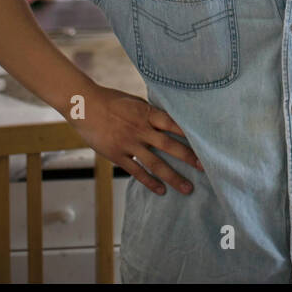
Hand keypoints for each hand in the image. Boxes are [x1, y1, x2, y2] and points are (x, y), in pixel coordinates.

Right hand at [70, 84, 203, 195]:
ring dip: (173, 177)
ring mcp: (129, 143)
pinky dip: (150, 182)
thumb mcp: (136, 102)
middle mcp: (141, 129)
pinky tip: (161, 190)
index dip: (191, 134)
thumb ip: (152, 113)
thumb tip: (171, 119)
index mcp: (147, 113)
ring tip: (187, 188)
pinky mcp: (117, 155)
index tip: (207, 144)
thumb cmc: (112, 100)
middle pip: (170, 145)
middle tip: (206, 168)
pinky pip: (136, 171)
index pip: (174, 124)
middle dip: (189, 158)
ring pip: (155, 163)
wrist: (84, 105)